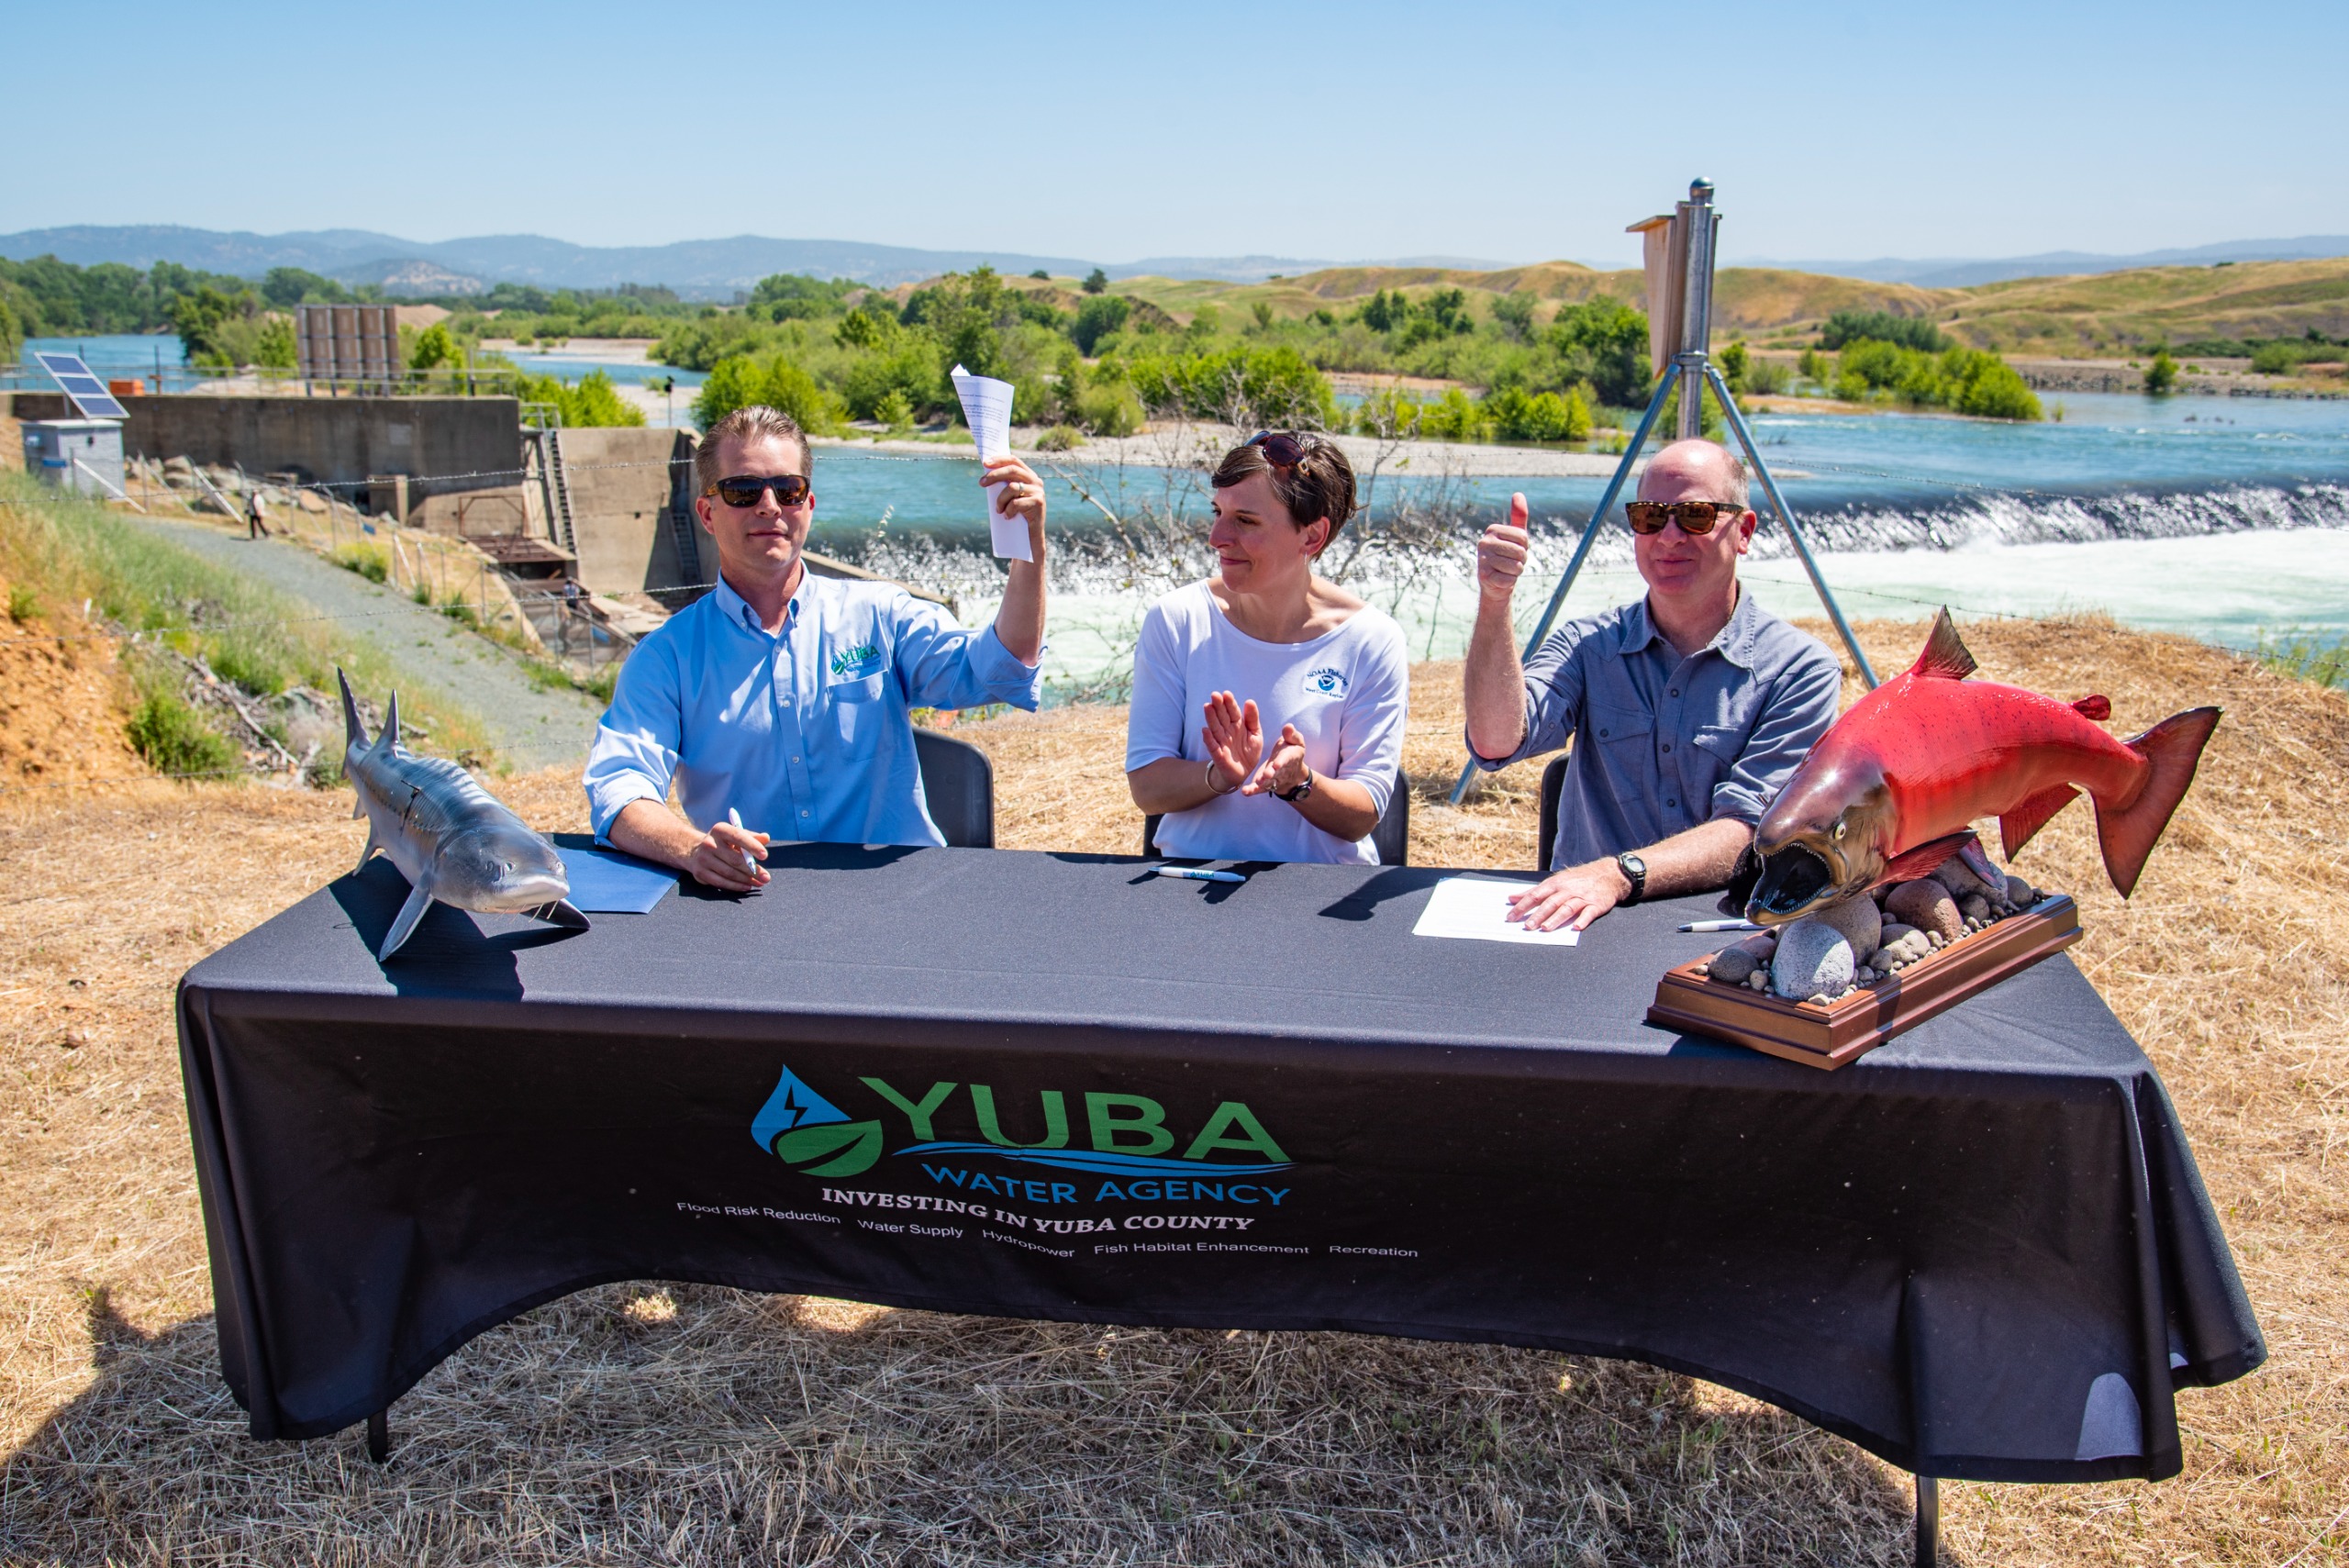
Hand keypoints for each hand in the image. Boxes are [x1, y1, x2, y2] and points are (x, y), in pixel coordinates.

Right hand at [686, 820, 769, 891]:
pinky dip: (735, 886)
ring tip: (759, 883)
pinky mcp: (700, 873)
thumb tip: (766, 837)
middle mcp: (709, 843)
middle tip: (766, 877)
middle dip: (753, 870)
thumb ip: (751, 837)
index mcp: (720, 830)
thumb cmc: (723, 843)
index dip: (752, 846)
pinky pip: (721, 882)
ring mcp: (703, 859)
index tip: (764, 855)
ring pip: (729, 873)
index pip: (738, 836)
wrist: (695, 851)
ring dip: (746, 880)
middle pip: (734, 859)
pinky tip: (746, 886)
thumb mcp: (735, 835)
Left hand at [982, 456, 1047, 544]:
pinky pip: (1016, 503)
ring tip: (998, 510)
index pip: (1014, 460)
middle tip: (981, 483)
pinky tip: (1007, 517)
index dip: (999, 460)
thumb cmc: (1016, 515)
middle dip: (994, 475)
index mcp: (1028, 476)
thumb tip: (985, 475)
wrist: (1030, 536)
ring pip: (1012, 487)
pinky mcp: (1038, 503)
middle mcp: (1035, 481)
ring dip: (1000, 500)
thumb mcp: (1009, 497)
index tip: (985, 463)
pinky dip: (1008, 510)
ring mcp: (1038, 491)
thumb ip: (1004, 485)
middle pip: (1012, 470)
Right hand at [1200, 692, 1262, 795]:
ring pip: (1215, 728)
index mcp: (1237, 725)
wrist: (1244, 772)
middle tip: (1214, 695)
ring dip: (1211, 718)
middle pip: (1222, 717)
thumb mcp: (1256, 734)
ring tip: (1207, 707)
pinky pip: (1212, 746)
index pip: (1232, 711)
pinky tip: (1205, 730)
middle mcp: (1227, 731)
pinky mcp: (1218, 754)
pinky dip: (1208, 739)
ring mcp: (1221, 742)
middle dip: (1218, 706)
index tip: (1226, 693)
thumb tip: (1249, 701)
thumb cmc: (1249, 751)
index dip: (1229, 703)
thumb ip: (1252, 718)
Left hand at [1244, 723, 1308, 797]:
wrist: (1293, 772)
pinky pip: (1259, 789)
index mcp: (1289, 757)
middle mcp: (1281, 770)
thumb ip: (1292, 735)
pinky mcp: (1265, 784)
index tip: (1276, 764)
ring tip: (1256, 783)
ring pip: (1268, 782)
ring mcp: (1272, 779)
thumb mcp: (1296, 742)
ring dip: (1262, 783)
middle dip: (1271, 774)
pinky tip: (1245, 792)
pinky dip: (1253, 791)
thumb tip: (1288, 726)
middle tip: (1266, 775)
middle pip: (1276, 773)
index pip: (1285, 759)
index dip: (1281, 762)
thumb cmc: (1292, 751)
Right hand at [1475, 493, 1529, 603]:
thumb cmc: (1507, 556)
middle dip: (1521, 560)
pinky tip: (1500, 579)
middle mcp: (1484, 542)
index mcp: (1492, 530)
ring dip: (1515, 572)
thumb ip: (1518, 516)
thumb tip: (1518, 493)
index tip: (1514, 550)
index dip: (1525, 547)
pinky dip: (1509, 582)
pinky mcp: (1484, 576)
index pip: (1523, 537)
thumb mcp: (1515, 536)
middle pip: (1520, 552)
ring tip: (1505, 570)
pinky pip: (1509, 579)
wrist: (1495, 583)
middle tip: (1510, 562)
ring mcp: (1482, 559)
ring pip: (1516, 566)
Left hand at [1505, 857, 1630, 932]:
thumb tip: (1512, 898)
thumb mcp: (1555, 881)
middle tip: (1527, 927)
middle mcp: (1567, 890)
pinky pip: (1589, 913)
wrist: (1608, 874)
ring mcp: (1582, 897)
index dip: (1522, 906)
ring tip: (1546, 928)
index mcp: (1555, 884)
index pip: (1535, 895)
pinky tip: (1576, 927)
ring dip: (1556, 918)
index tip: (1510, 917)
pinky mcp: (1596, 904)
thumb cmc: (1577, 879)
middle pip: (1550, 903)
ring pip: (1567, 908)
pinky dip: (1583, 920)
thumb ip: (1533, 891)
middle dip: (1538, 915)